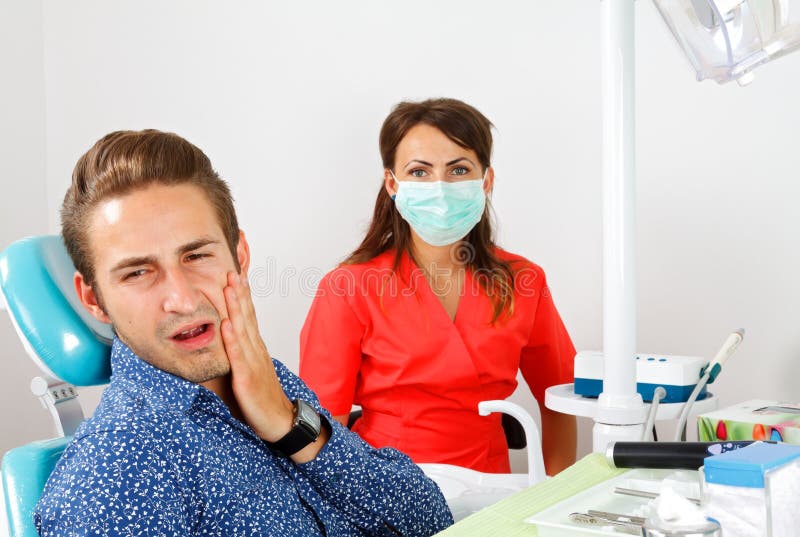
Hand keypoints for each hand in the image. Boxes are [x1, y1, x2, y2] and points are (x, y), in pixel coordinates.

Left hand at [221, 271, 293, 441]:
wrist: (280, 421)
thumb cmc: (263, 399)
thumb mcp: (252, 370)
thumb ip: (242, 354)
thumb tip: (231, 339)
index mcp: (256, 349)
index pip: (249, 317)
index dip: (243, 296)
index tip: (236, 276)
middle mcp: (256, 351)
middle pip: (247, 317)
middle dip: (239, 293)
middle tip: (233, 271)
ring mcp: (253, 363)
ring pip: (242, 330)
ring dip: (236, 308)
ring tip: (229, 288)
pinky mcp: (247, 379)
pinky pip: (238, 356)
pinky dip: (232, 339)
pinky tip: (226, 324)